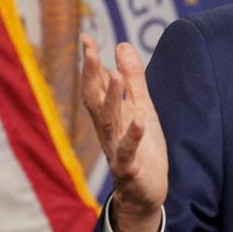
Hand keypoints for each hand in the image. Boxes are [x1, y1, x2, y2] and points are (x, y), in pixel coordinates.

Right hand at [80, 34, 167, 231]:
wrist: (146, 193)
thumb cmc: (142, 148)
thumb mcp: (141, 108)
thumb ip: (133, 79)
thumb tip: (122, 45)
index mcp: (110, 116)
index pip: (95, 86)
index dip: (91, 64)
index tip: (87, 38)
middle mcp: (108, 131)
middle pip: (96, 101)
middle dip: (93, 76)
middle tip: (91, 51)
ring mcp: (117, 150)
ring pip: (111, 123)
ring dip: (112, 100)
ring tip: (116, 76)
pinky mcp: (131, 169)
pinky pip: (129, 152)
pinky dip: (133, 136)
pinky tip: (139, 119)